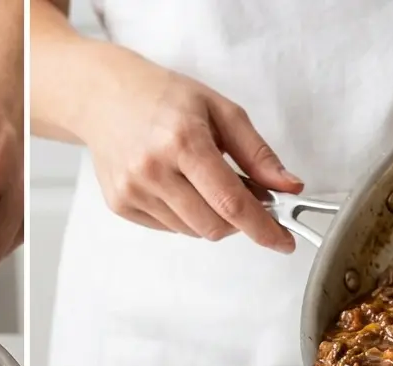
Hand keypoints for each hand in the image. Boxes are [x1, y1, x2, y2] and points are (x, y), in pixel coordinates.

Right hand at [70, 44, 301, 250]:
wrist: (103, 97)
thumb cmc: (163, 97)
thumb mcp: (220, 110)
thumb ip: (257, 153)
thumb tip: (289, 187)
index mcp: (183, 141)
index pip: (230, 202)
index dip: (263, 227)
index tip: (283, 241)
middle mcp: (153, 170)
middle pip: (213, 225)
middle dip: (237, 220)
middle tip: (242, 194)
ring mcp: (133, 191)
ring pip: (192, 231)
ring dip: (210, 216)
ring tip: (202, 181)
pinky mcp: (120, 204)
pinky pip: (168, 228)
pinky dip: (184, 215)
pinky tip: (176, 185)